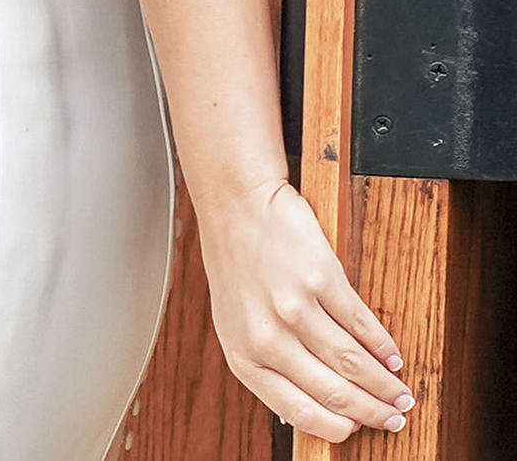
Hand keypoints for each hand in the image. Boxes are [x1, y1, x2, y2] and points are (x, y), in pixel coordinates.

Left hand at [200, 177, 414, 440]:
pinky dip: (383, 346)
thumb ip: (265, 360)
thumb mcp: (234, 321)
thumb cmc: (234, 261)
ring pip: (352, 364)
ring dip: (385, 384)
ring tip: (401, 392)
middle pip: (333, 392)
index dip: (337, 427)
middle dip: (372, 412)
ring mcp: (293, 308)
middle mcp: (266, 337)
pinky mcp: (318, 279)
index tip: (357, 431)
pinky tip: (392, 356)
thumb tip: (307, 404)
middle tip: (393, 417)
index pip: (298, 411)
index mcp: (243, 355)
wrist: (235, 204)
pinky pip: (361, 325)